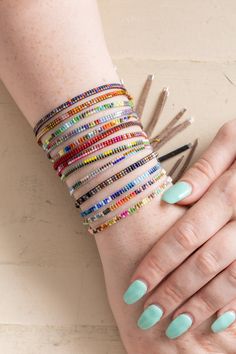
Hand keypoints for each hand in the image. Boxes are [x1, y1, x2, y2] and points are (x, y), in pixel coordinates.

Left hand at [123, 120, 235, 338]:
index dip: (159, 263)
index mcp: (233, 188)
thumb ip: (205, 170)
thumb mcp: (232, 142)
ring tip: (174, 325)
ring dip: (201, 304)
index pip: (187, 233)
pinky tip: (217, 320)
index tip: (134, 287)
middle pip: (205, 261)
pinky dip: (235, 302)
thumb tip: (172, 197)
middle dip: (174, 290)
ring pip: (230, 276)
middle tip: (147, 315)